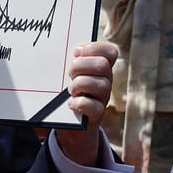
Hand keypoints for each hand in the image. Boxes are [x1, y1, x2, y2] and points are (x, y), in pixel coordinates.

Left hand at [54, 41, 118, 165]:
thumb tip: (62, 50)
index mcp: (101, 68)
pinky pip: (94, 107)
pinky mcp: (97, 115)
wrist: (72, 125)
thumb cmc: (70, 92)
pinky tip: (71, 103)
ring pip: (101, 85)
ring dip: (79, 85)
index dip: (94, 48)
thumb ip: (73, 61)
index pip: (110, 52)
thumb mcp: (73, 75)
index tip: (76, 53)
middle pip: (103, 65)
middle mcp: (106, 81)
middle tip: (70, 74)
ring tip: (70, 90)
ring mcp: (103, 98)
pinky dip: (80, 103)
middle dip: (81, 66)